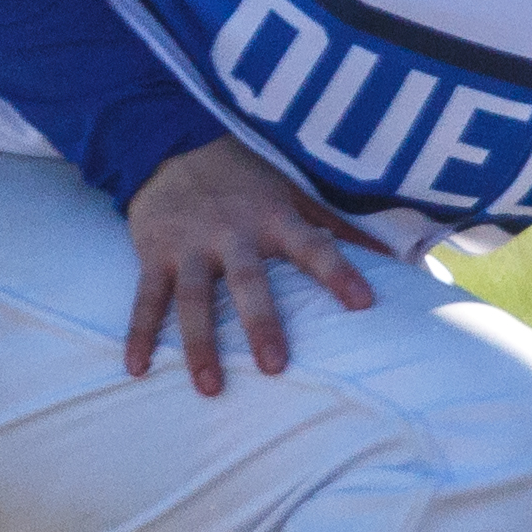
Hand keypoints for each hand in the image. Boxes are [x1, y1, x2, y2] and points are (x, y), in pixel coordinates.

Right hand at [123, 137, 382, 394]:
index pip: (313, 247)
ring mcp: (188, 246)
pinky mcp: (152, 254)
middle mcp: (230, 233)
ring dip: (200, 344)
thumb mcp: (293, 189)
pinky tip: (137, 369)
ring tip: (210, 387)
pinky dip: (139, 334)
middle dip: (261, 323)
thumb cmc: (246, 177)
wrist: (171, 143)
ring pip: (192, 299)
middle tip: (275, 367)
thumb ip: (338, 224)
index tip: (364, 304)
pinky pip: (145, 298)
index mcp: (273, 218)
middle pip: (247, 282)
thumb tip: (394, 252)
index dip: (338, 273)